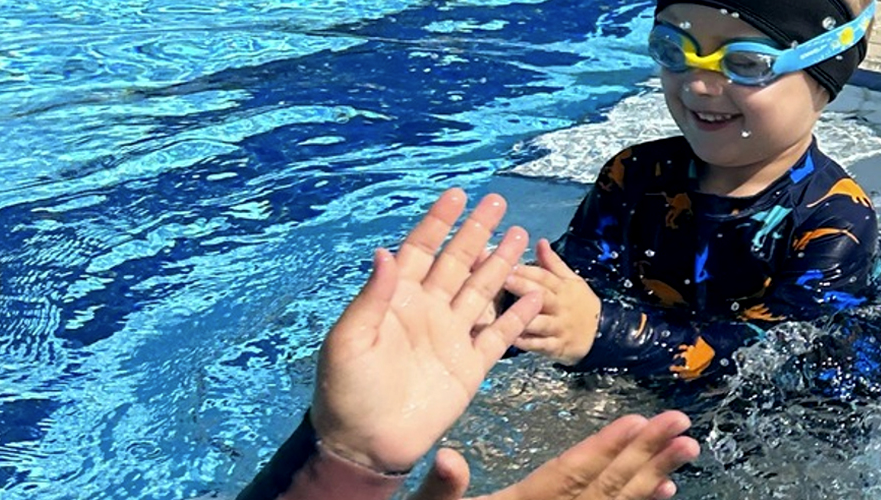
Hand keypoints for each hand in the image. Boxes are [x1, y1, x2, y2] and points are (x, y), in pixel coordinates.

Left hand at [311, 188, 544, 473]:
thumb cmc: (347, 391)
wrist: (367, 443)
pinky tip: (533, 296)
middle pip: (458, 263)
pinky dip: (517, 316)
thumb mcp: (348, 341)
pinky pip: (498, 335)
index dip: (438, 223)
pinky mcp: (470, 366)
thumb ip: (372, 297)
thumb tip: (385, 251)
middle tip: (497, 202)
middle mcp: (427, 312)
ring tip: (521, 236)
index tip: (456, 195)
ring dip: (501, 264)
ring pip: (482, 291)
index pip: (421, 251)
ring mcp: (451, 337)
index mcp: (397, 301)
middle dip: (477, 232)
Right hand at [409, 411, 700, 499]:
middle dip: (645, 454)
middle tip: (683, 425)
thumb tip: (448, 457)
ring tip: (687, 450)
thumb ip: (441, 489)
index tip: (638, 421)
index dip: (604, 449)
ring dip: (654, 477)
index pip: (568, 475)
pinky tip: (667, 490)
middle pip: (605, 488)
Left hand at [504, 239, 601, 364]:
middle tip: (503, 279)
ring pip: (540, 322)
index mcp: (562, 287)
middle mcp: (559, 306)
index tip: (507, 261)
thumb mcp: (571, 280)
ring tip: (504, 313)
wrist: (603, 334)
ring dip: (524, 317)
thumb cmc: (580, 304)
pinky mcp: (556, 346)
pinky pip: (541, 345)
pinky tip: (512, 339)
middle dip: (523, 287)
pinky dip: (527, 343)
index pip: (544, 276)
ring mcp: (558, 327)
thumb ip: (552, 263)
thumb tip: (540, 241)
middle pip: (541, 295)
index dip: (527, 269)